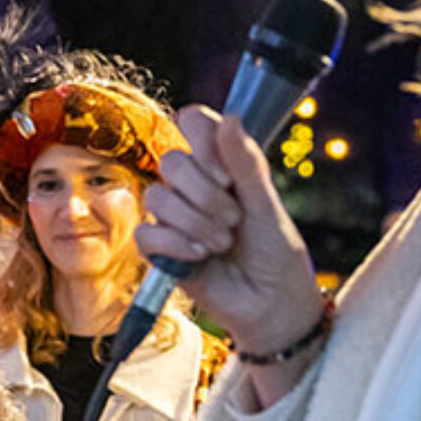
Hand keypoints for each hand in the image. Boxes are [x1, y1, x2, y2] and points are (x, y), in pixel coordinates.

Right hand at [134, 105, 322, 355]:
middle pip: (171, 162)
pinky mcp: (158, 248)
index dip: (202, 143)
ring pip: (157, 197)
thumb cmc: (274, 251)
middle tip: (234, 220)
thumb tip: (231, 117)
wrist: (271, 302)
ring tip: (223, 243)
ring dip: (196, 223)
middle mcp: (191, 184)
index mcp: (219, 164)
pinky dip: (176, 244)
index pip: (193, 124)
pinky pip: (146, 233)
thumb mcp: (266, 205)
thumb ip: (246, 163)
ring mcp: (172, 215)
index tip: (227, 176)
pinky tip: (201, 256)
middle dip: (206, 195)